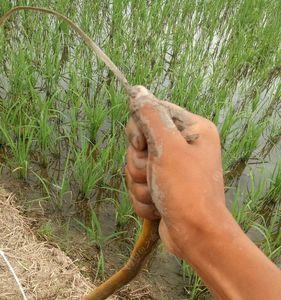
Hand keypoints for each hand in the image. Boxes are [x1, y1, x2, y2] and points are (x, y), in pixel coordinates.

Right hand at [125, 86, 225, 257]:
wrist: (196, 235)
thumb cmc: (186, 189)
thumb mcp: (168, 147)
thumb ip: (150, 116)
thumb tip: (137, 90)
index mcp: (191, 128)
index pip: (152, 111)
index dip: (140, 129)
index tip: (142, 145)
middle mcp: (182, 145)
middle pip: (139, 141)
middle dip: (140, 163)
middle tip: (155, 174)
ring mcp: (170, 167)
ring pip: (135, 165)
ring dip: (141, 183)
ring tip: (158, 193)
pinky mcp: (161, 185)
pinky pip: (138, 184)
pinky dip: (143, 197)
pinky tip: (158, 206)